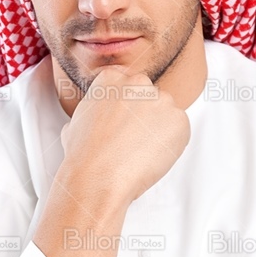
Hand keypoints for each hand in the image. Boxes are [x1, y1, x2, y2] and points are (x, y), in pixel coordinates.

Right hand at [58, 65, 189, 205]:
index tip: (123, 121)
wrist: (98, 177)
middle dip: (144, 115)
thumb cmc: (84, 155)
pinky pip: (180, 130)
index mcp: (112, 79)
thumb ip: (94, 110)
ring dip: (158, 129)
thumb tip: (97, 118)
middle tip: (131, 139)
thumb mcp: (75, 121)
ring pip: (166, 112)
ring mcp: (161, 100)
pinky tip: (151, 156)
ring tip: (139, 150)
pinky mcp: (179, 120)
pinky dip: (171, 143)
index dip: (126, 107)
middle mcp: (138, 83)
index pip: (127, 85)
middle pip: (148, 96)